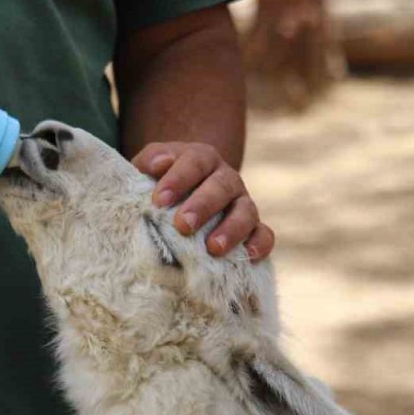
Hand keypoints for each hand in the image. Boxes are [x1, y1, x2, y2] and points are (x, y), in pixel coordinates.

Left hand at [133, 142, 275, 261]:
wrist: (182, 199)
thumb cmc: (160, 184)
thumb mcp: (149, 168)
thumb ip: (151, 160)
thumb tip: (157, 164)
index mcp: (202, 159)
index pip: (194, 162)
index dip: (178, 179)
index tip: (159, 200)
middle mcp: (226, 179)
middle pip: (221, 187)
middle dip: (202, 206)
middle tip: (183, 225)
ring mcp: (242, 203)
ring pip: (246, 210)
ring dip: (232, 228)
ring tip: (214, 248)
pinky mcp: (253, 228)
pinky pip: (264, 233)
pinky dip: (260, 243)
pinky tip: (249, 255)